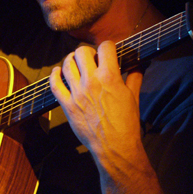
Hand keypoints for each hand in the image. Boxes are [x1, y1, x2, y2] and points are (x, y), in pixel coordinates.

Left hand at [49, 41, 142, 161]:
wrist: (115, 147)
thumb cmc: (127, 123)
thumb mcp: (134, 96)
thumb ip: (135, 76)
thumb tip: (138, 63)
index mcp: (110, 77)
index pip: (105, 47)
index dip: (108, 46)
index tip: (108, 50)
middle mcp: (91, 81)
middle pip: (82, 52)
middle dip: (87, 52)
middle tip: (91, 58)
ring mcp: (77, 93)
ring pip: (67, 64)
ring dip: (71, 60)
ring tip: (75, 63)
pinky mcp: (67, 105)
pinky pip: (55, 84)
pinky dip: (54, 75)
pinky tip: (58, 71)